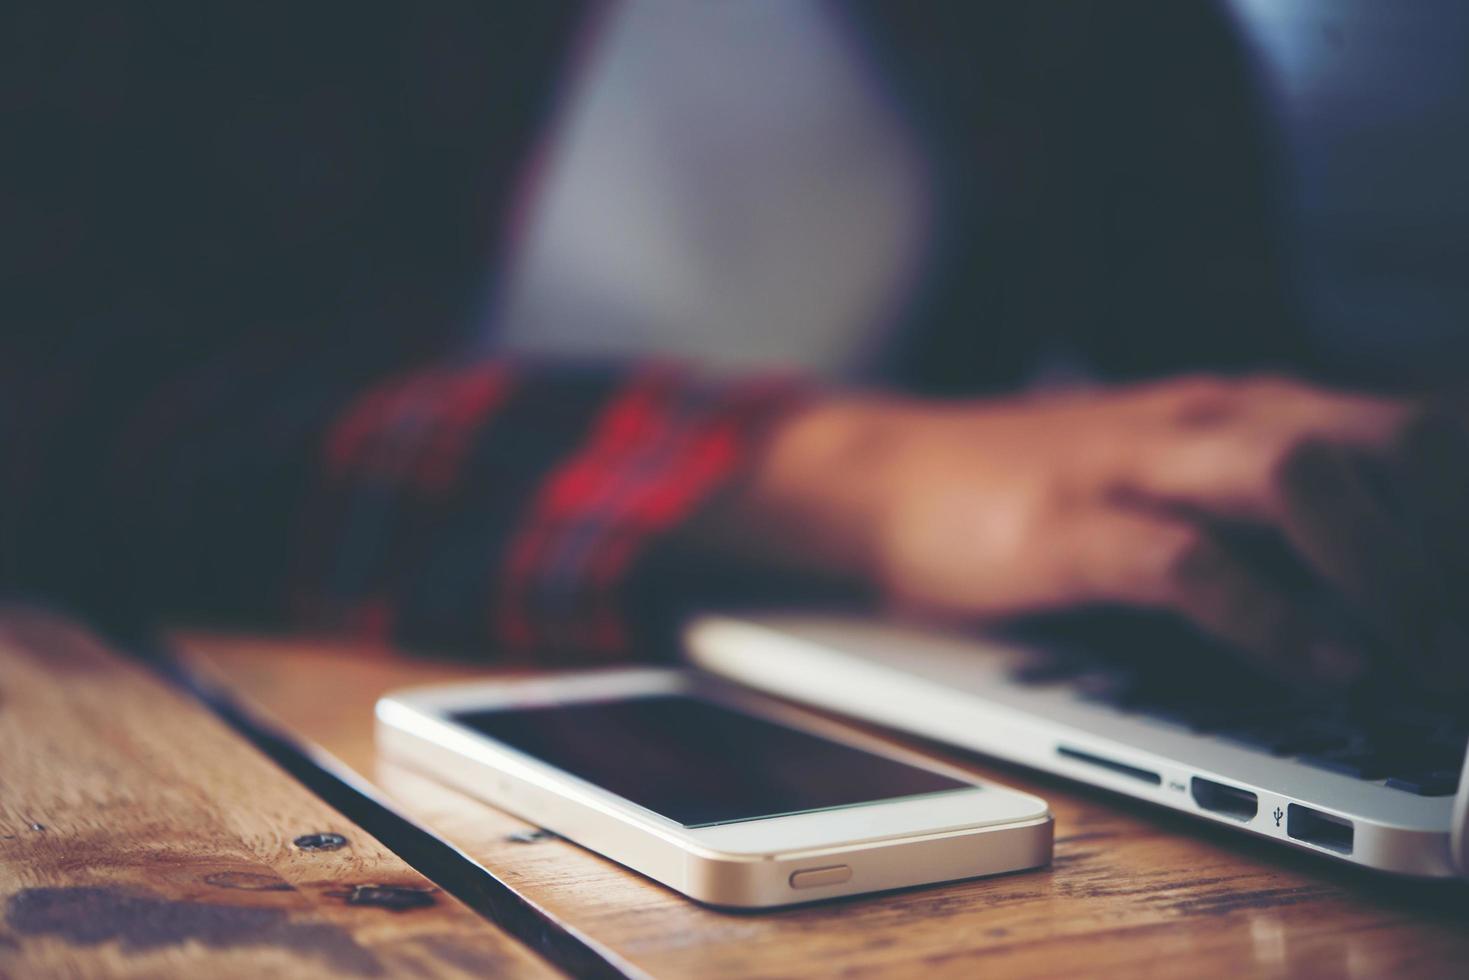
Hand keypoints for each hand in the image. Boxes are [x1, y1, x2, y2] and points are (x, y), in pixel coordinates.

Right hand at [743, 375, 1468, 689]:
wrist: (885, 476)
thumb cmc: (1040, 489)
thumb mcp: (1174, 476)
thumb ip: (1268, 510)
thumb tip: (1393, 583)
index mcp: (1243, 407)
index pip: (1413, 428)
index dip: (1465, 504)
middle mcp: (1206, 419)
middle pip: (1388, 440)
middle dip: (1449, 538)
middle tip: (1459, 638)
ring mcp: (1133, 466)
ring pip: (1301, 477)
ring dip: (1387, 571)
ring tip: (1418, 657)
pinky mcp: (1067, 528)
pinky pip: (1191, 564)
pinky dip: (1273, 620)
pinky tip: (1326, 667)